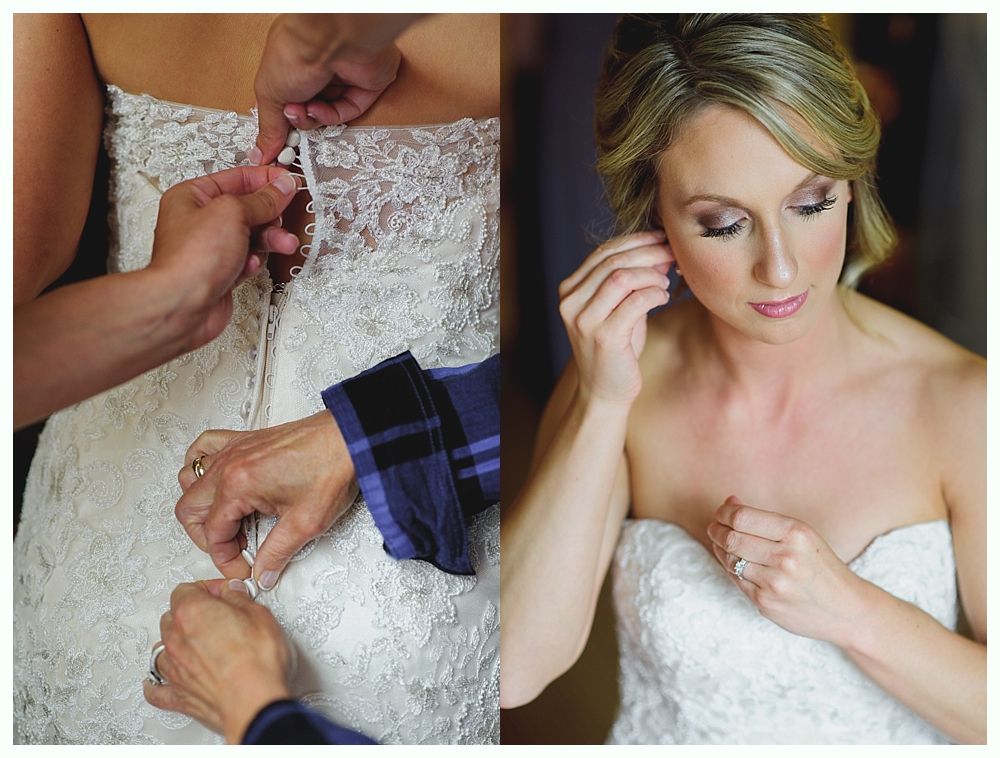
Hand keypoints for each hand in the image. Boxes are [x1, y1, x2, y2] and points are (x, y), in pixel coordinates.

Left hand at [143, 579, 292, 743]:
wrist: (254, 701)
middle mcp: (176, 639)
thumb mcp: (259, 614)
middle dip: (190, 613)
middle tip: (215, 616)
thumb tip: (233, 593)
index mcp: (192, 612)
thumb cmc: (256, 661)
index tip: (222, 594)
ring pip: (161, 648)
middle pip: (171, 617)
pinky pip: (156, 688)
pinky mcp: (177, 696)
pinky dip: (157, 683)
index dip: (206, 589)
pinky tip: (160, 681)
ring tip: (194, 644)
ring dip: (175, 644)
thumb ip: (239, 599)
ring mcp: (174, 668)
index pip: (186, 589)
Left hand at [149, 166, 299, 349]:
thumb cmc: (191, 259)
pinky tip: (251, 264)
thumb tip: (281, 187)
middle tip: (283, 217)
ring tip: (282, 243)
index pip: (235, 178)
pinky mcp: (221, 271)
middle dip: (270, 215)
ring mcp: (210, 248)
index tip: (287, 182)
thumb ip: (262, 199)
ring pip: (251, 236)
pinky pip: (248, 258)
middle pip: (247, 208)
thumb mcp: (233, 213)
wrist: (184, 305)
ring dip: (269, 240)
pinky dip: (255, 261)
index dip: (264, 179)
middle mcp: (198, 220)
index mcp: (192, 196)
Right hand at [175, 411, 357, 586]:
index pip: (213, 533)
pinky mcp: (244, 441)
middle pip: (190, 508)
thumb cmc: (333, 468)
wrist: (351, 437)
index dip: (225, 559)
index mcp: (239, 484)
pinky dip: (199, 466)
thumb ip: (277, 553)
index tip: (244, 567)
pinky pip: (204, 448)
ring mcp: (234, 449)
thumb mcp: (306, 523)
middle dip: (206, 537)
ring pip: (190, 480)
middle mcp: (229, 464)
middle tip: (233, 550)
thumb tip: (262, 572)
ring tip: (228, 522)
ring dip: (201, 506)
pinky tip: (216, 483)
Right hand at [252, 14, 413, 163]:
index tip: (276, 145)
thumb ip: (270, 127)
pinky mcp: (366, 85)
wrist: (331, 39)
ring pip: (328, 113)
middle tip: (290, 121)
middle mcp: (318, 68)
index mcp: (292, 63)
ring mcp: (343, 77)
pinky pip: (348, 110)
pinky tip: (318, 109)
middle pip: (309, 110)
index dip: (283, 123)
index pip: (287, 99)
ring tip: (301, 110)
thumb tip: (261, 154)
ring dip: (313, 118)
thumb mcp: (270, 94)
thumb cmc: (296, 52)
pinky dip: (332, 115)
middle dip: (297, 121)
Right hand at [557, 230, 672, 405]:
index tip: (661, 237)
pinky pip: (635, 301)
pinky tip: (662, 297)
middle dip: (648, 253)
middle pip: (613, 262)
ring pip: (622, 277)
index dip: (635, 240)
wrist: (605, 389)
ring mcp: (584, 320)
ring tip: (665, 281)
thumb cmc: (616, 346)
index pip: (602, 252)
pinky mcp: (603, 336)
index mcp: (570, 290)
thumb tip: (659, 247)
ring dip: (651, 274)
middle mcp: (571, 302)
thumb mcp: (618, 306)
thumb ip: (631, 278)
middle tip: (672, 253)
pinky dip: (654, 293)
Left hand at [707, 495, 866, 644]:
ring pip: (729, 559)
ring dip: (720, 549)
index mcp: (795, 533)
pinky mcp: (765, 603)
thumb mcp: (803, 535)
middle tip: (714, 528)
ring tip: (722, 544)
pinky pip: (735, 579)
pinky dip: (730, 568)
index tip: (721, 513)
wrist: (846, 610)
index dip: (724, 513)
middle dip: (716, 530)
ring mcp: (774, 583)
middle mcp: (785, 557)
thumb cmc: (821, 567)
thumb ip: (765, 519)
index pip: (742, 517)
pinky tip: (734, 562)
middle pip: (731, 538)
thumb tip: (729, 502)